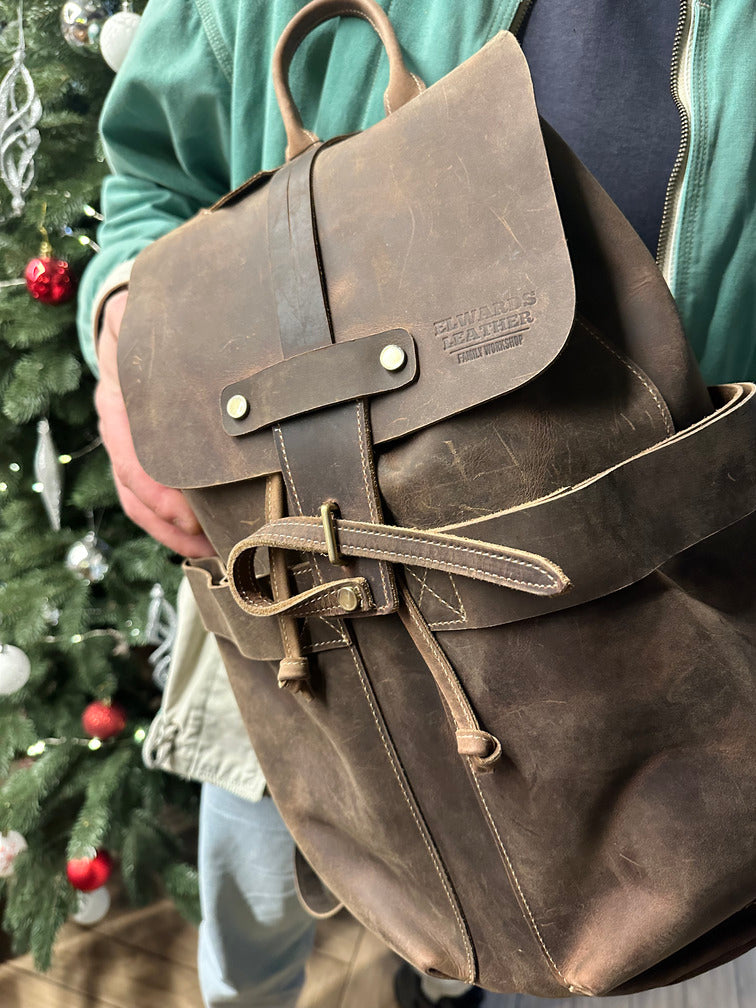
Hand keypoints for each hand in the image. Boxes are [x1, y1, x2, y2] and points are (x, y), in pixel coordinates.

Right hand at [94, 289, 214, 556]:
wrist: (133, 312)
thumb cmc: (148, 317)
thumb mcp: (143, 314)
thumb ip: (146, 323)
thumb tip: (163, 327)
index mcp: (120, 399)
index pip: (133, 459)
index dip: (161, 494)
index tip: (192, 518)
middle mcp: (120, 425)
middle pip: (136, 490)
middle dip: (171, 524)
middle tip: (210, 544)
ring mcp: (129, 440)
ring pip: (140, 500)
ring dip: (172, 531)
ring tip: (209, 550)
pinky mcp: (146, 450)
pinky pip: (150, 496)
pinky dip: (173, 521)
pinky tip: (202, 535)